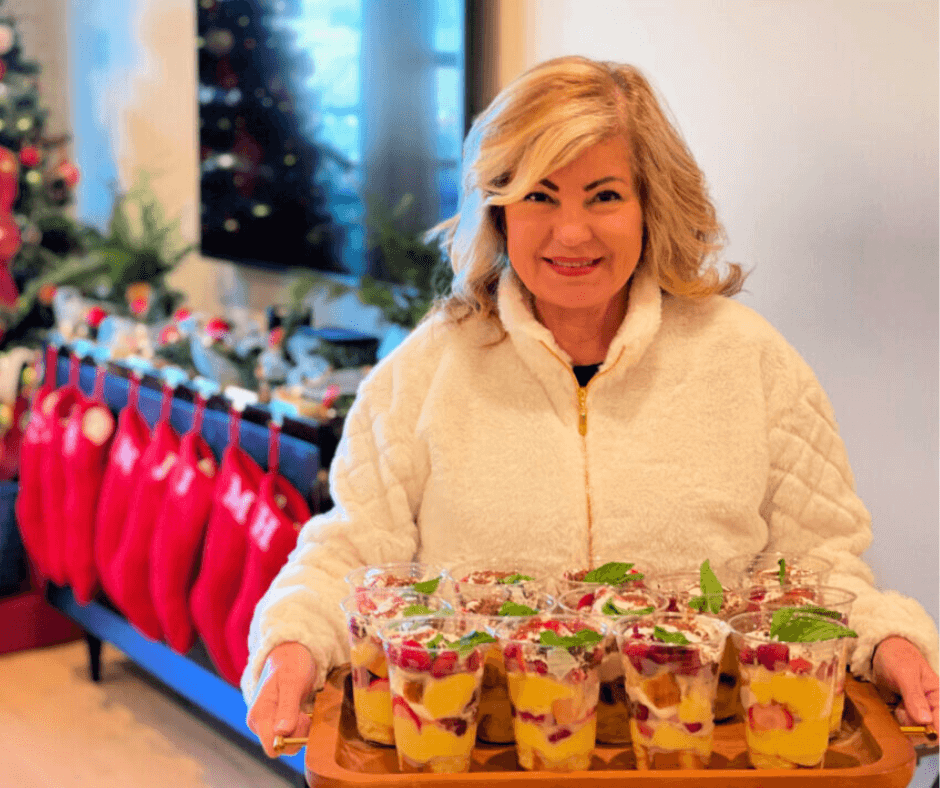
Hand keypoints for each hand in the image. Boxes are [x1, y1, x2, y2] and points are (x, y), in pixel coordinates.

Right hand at [246, 641, 316, 756]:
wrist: (291, 652)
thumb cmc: (291, 663)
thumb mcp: (292, 681)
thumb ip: (287, 707)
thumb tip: (281, 732)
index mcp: (258, 715)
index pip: (273, 747)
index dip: (292, 737)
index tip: (302, 717)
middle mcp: (259, 723)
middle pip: (283, 747)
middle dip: (300, 732)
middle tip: (305, 710)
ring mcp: (268, 724)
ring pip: (289, 743)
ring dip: (302, 728)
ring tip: (304, 707)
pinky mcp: (276, 723)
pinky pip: (292, 735)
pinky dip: (302, 726)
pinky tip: (303, 710)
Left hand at [872, 636, 938, 731]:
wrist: (881, 652)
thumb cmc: (898, 658)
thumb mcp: (905, 674)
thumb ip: (914, 696)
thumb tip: (926, 720)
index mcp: (939, 698)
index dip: (934, 731)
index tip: (922, 729)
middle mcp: (930, 709)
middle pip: (928, 733)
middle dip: (913, 726)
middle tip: (901, 708)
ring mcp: (916, 713)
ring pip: (913, 732)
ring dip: (902, 723)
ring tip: (896, 704)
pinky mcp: (902, 715)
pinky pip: (900, 727)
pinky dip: (893, 723)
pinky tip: (890, 708)